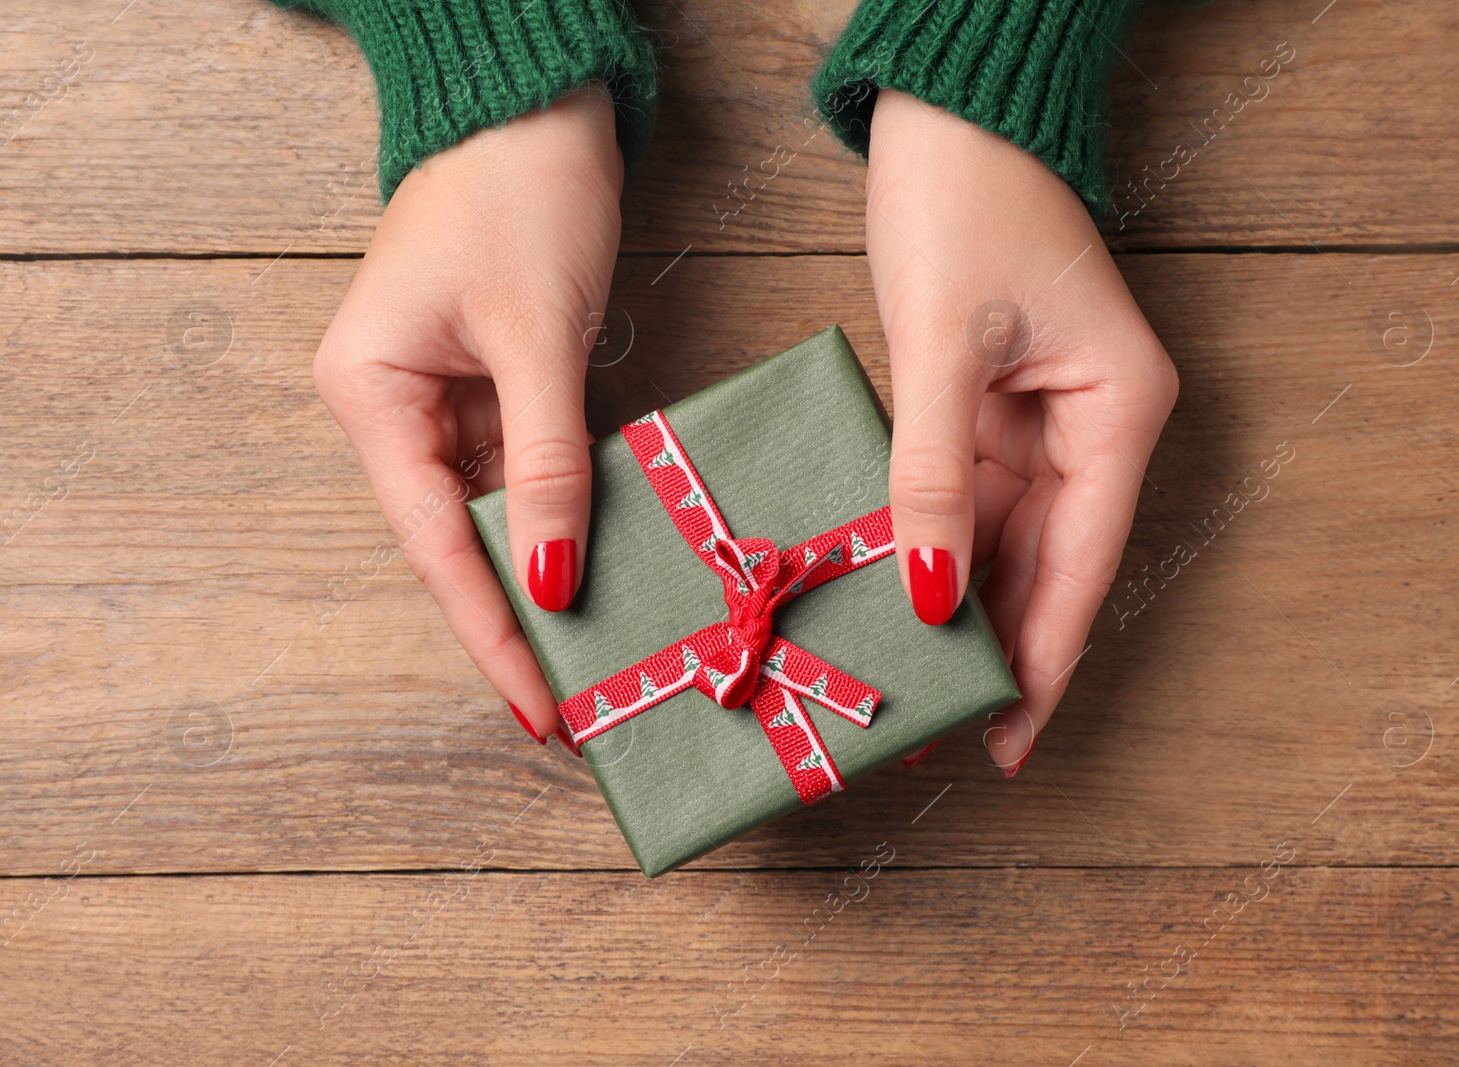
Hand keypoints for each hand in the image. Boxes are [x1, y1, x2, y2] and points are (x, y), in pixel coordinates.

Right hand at [313, 87, 620, 744]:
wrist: (536, 105)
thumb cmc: (517, 196)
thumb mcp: (537, 339)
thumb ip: (547, 464)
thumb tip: (551, 575)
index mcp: (370, 395)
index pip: (433, 543)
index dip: (489, 629)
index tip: (536, 706)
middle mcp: (394, 407)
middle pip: (455, 540)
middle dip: (516, 616)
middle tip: (574, 704)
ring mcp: (444, 397)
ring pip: (495, 511)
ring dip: (545, 572)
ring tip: (597, 654)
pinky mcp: (495, 382)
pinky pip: (528, 468)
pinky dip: (567, 513)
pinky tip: (604, 566)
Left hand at [864, 90, 1178, 774]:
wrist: (946, 116)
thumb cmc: (965, 202)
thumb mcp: (943, 346)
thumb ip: (932, 473)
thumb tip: (928, 592)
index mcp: (1120, 412)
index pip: (1083, 562)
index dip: (1044, 657)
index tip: (1010, 738)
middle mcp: (1092, 427)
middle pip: (1047, 566)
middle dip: (997, 648)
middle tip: (945, 734)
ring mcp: (1040, 420)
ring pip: (1002, 542)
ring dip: (959, 608)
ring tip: (913, 687)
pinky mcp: (989, 407)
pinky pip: (962, 499)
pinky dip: (930, 548)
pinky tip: (898, 602)